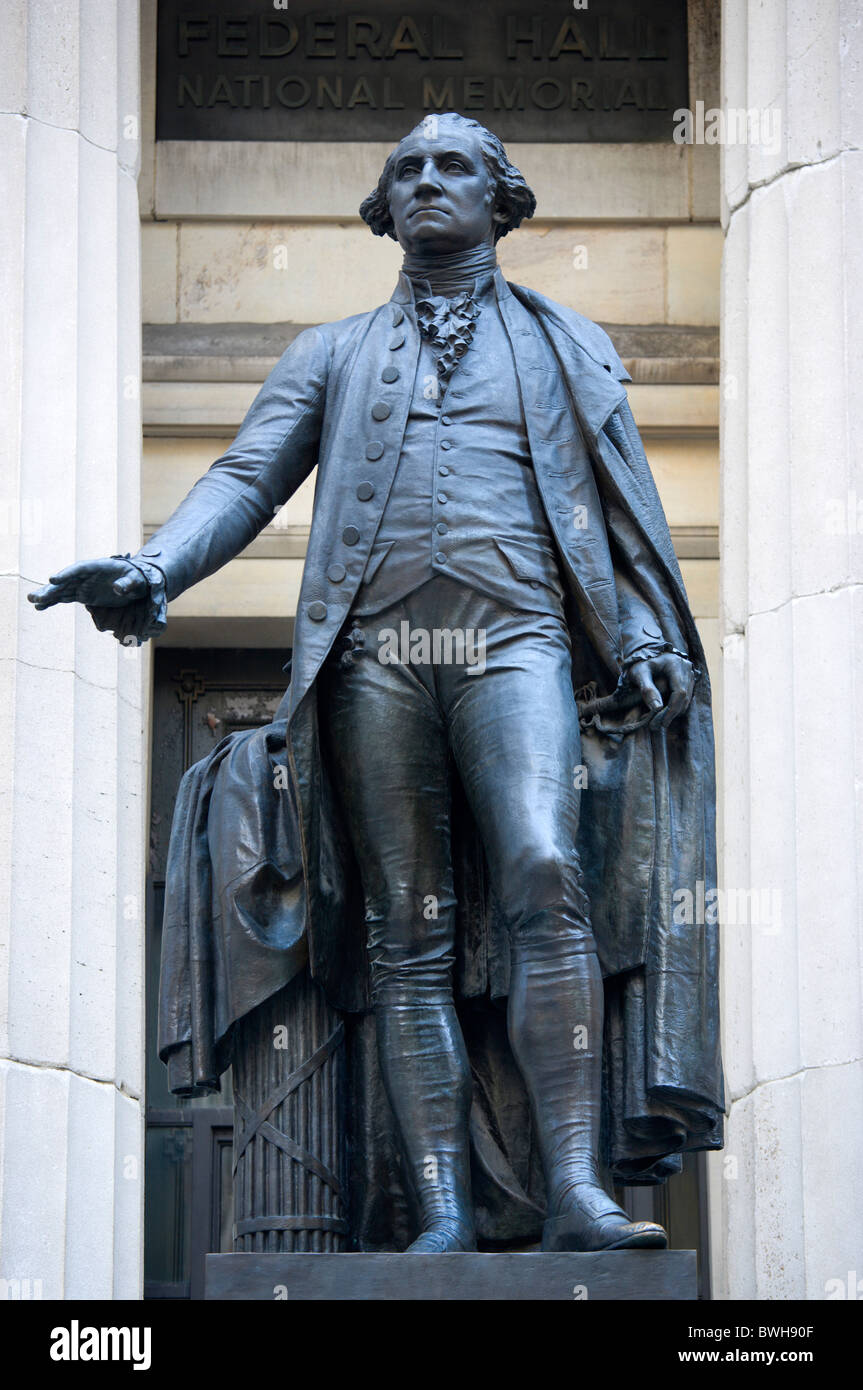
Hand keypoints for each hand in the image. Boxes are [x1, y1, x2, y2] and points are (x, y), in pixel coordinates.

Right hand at [28, 556, 147, 611]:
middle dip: (51, 588)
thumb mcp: (137, 580)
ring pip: (62, 590)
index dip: (66, 574)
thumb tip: (117, 589)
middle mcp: (86, 575)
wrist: (137, 582)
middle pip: (65, 581)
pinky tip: (40, 607)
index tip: (52, 579)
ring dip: (47, 596)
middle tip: (34, 596)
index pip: (79, 569)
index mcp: (98, 566)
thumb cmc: (138, 578)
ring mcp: (83, 585)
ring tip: (32, 601)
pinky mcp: (83, 595)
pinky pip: (65, 598)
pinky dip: (53, 602)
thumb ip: (127, 584)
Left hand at [627, 651, 694, 728]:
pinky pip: (686, 695)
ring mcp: (689, 672)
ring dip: (675, 711)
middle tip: (657, 725)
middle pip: (685, 697)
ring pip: (687, 698)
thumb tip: (657, 708)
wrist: (645, 651)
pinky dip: (677, 705)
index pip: (679, 692)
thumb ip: (647, 689)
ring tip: (658, 720)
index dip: (672, 710)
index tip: (661, 723)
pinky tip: (664, 711)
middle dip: (672, 713)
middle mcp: (686, 667)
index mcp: (675, 664)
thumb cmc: (640, 662)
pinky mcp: (688, 678)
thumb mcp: (639, 673)